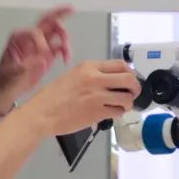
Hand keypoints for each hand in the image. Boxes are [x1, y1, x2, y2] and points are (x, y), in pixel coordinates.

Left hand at [0, 6, 73, 112]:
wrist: (8, 90)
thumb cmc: (6, 79)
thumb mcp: (14, 73)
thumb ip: (28, 65)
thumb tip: (43, 59)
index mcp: (19, 37)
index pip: (35, 31)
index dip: (42, 42)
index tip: (43, 55)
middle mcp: (31, 37)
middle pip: (47, 21)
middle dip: (59, 14)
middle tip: (71, 8)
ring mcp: (40, 45)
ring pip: (56, 32)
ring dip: (64, 37)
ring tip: (66, 50)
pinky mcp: (47, 55)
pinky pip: (60, 47)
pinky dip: (66, 50)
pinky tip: (66, 59)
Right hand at [19, 60, 141, 137]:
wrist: (42, 113)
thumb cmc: (52, 96)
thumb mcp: (72, 76)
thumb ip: (92, 75)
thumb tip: (112, 80)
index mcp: (89, 67)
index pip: (121, 64)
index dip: (130, 73)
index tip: (129, 80)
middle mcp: (95, 78)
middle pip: (129, 79)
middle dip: (135, 88)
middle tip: (132, 94)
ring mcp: (98, 96)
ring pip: (127, 98)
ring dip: (128, 103)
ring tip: (121, 106)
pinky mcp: (98, 112)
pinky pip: (118, 112)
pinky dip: (118, 113)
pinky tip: (111, 113)